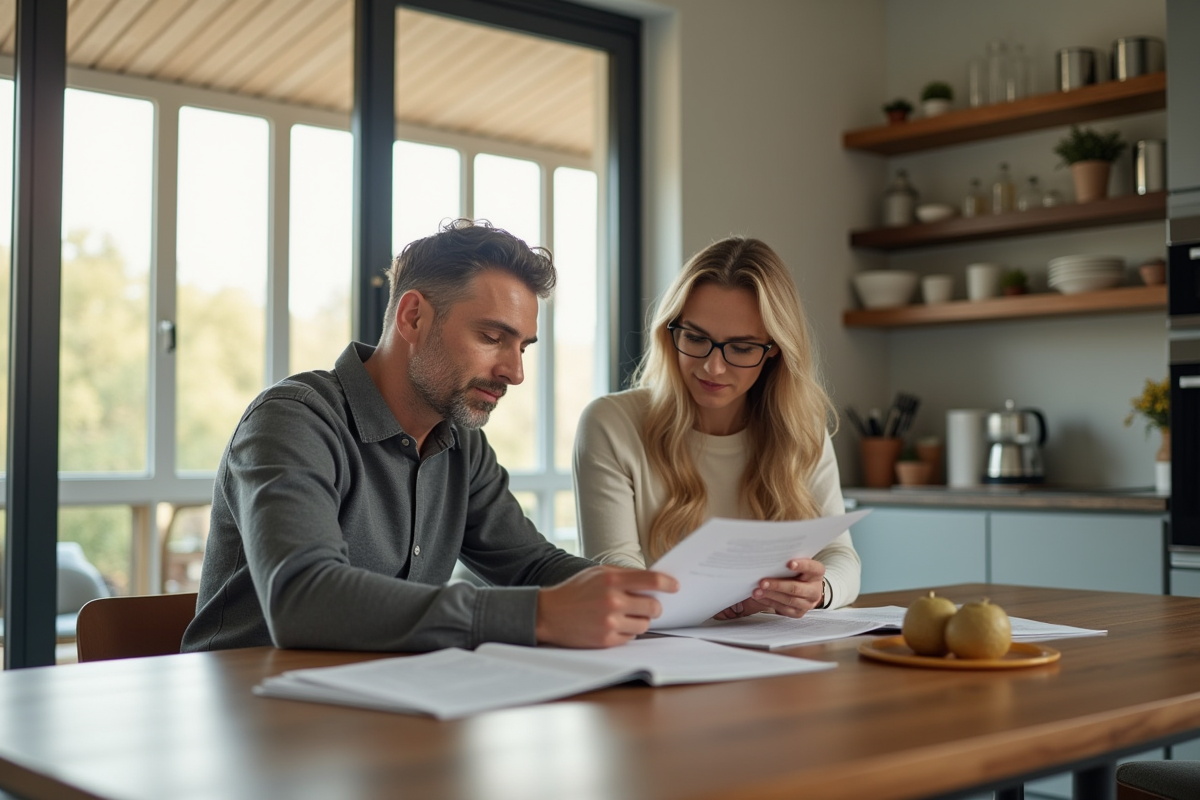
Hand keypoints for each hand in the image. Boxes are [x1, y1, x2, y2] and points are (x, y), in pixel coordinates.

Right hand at [536, 566, 678, 647]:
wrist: (548, 614)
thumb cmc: (574, 591)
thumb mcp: (597, 573)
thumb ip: (624, 575)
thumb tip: (651, 580)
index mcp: (611, 579)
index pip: (651, 580)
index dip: (668, 583)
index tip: (675, 586)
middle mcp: (613, 600)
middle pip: (653, 606)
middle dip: (653, 606)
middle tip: (648, 605)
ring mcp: (610, 622)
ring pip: (645, 625)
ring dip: (640, 620)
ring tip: (626, 615)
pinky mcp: (606, 640)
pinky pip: (631, 638)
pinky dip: (627, 632)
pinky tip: (614, 625)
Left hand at [713, 559, 825, 619]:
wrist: (805, 589)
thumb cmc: (797, 572)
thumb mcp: (797, 563)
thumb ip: (787, 560)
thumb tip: (769, 554)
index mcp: (817, 573)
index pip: (812, 568)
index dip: (802, 565)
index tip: (789, 563)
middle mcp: (815, 589)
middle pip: (796, 588)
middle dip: (777, 585)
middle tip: (762, 582)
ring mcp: (808, 603)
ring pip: (788, 600)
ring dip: (770, 595)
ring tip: (756, 591)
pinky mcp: (799, 613)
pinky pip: (783, 609)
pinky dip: (769, 602)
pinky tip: (760, 597)